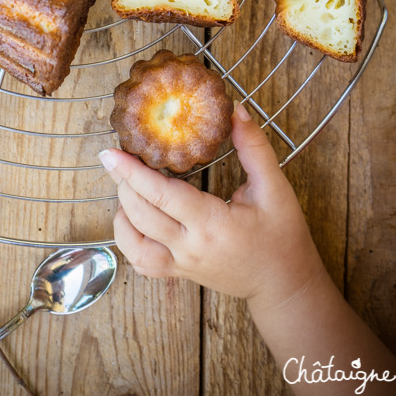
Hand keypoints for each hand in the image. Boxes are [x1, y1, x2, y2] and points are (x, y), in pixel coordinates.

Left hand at [99, 101, 324, 311]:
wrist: (284, 284)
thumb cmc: (282, 236)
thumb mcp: (274, 188)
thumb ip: (254, 147)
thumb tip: (235, 110)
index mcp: (212, 225)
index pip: (160, 196)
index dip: (132, 171)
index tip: (111, 152)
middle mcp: (190, 247)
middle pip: (140, 215)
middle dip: (122, 182)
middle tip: (116, 157)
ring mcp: (181, 264)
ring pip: (133, 244)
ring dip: (121, 211)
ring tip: (126, 185)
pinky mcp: (179, 273)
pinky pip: (141, 263)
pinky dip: (128, 239)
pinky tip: (132, 216)